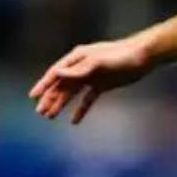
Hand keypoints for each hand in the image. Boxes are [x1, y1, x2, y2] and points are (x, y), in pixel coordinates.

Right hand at [28, 37, 153, 123]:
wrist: (143, 57)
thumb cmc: (120, 56)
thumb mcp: (98, 63)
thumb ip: (77, 69)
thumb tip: (56, 73)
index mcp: (78, 58)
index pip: (56, 73)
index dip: (44, 84)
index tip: (33, 96)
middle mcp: (81, 67)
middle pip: (61, 85)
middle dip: (50, 98)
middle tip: (40, 112)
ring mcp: (91, 76)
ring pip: (71, 93)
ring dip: (61, 104)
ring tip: (50, 117)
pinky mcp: (101, 85)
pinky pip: (87, 99)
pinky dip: (80, 109)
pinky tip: (74, 121)